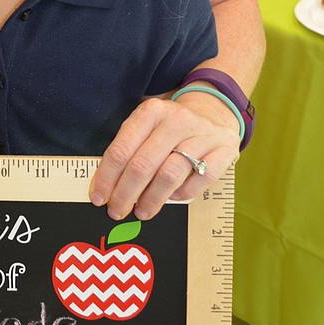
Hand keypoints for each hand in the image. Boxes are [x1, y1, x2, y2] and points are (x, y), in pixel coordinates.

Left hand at [89, 92, 240, 220]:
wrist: (212, 113)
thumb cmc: (168, 128)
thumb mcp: (146, 127)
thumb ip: (128, 150)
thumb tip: (105, 188)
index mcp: (151, 112)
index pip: (121, 150)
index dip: (107, 178)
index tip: (98, 198)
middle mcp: (177, 120)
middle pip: (143, 165)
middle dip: (125, 194)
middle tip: (116, 211)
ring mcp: (203, 135)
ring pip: (170, 175)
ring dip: (151, 199)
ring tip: (141, 212)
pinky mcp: (224, 150)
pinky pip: (200, 180)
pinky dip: (182, 193)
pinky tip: (171, 198)